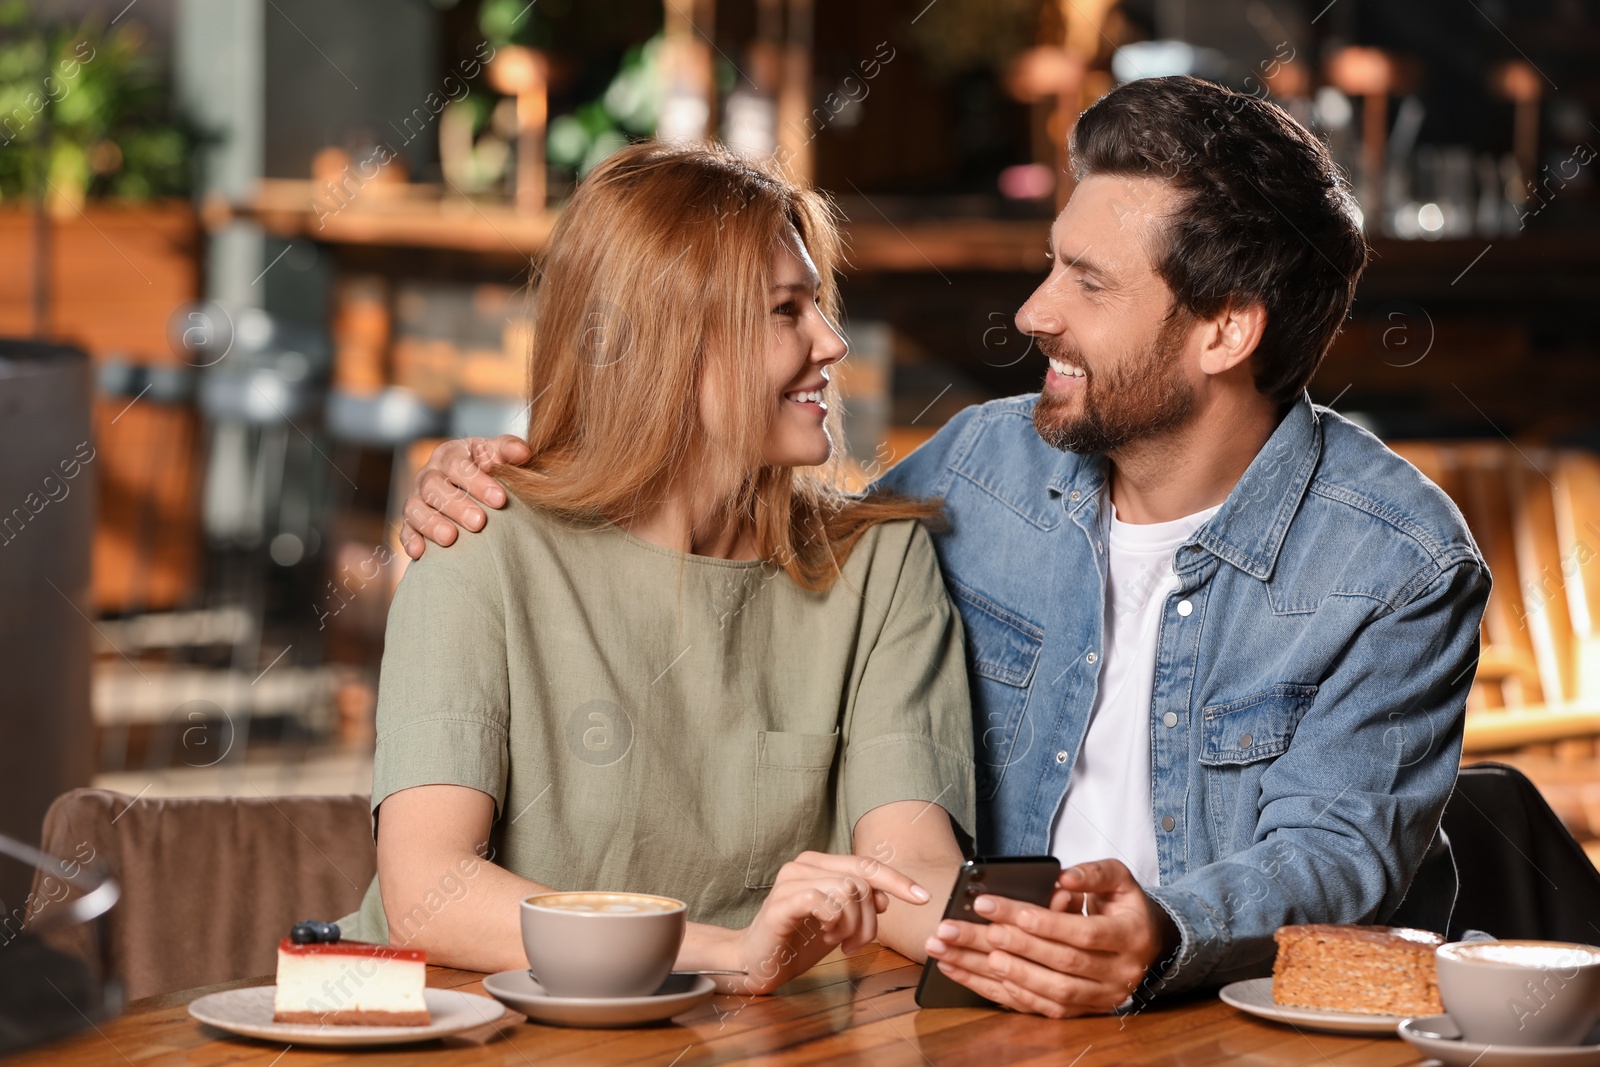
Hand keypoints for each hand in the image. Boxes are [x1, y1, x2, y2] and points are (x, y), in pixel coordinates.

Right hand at [400, 435, 531, 558]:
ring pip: (415, 508)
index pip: (459, 465)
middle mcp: (429, 474)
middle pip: (434, 486)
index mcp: (450, 455)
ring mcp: (417, 498)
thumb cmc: (487, 469)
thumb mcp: (497, 455)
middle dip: (456, 505)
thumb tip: (524, 452)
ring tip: (450, 538)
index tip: (500, 500)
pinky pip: (405, 530)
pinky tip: (420, 552)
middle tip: (479, 522)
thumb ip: (509, 450)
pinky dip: (410, 540)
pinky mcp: (411, 521)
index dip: (478, 482)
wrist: (469, 486)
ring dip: (431, 523)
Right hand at [723, 851, 931, 995]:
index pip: (867, 864)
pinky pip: (825, 903)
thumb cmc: (797, 940)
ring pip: (848, 892)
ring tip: (837, 941)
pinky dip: (834, 924)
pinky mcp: (782, 903)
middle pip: (861, 881)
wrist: (757, 961)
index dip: (898, 880)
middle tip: (856, 944)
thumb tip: (884, 896)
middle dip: (870, 920)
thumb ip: (860, 905)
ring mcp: (791, 881)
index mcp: (819, 864)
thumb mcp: (839, 923)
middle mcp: (804, 865)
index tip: (924, 898)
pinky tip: (825, 937)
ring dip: (852, 926)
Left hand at [923, 859, 1177, 1017]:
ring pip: (1043, 992)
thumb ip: (1094, 873)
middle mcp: (1117, 974)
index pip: (1078, 932)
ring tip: (951, 952)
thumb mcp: (1119, 880)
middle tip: (954, 928)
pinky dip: (995, 991)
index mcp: (1129, 937)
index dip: (1035, 920)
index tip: (988, 904)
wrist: (1146, 946)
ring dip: (991, 973)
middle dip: (1001, 944)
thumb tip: (1064, 878)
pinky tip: (962, 973)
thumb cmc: (1123, 907)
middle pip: (1055, 964)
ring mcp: (1097, 999)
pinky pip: (1034, 1007)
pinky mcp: (1077, 1012)